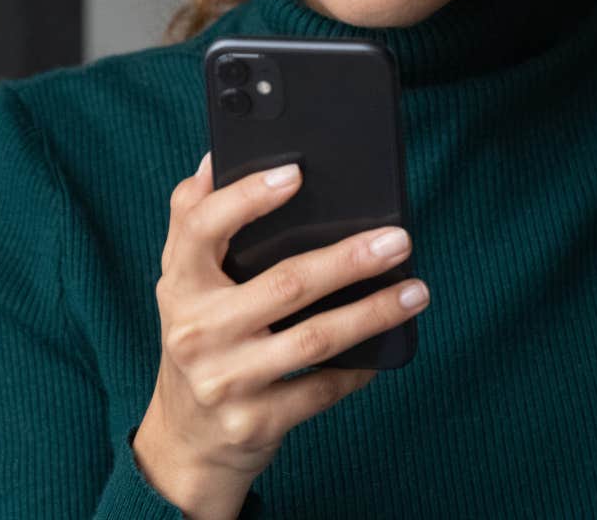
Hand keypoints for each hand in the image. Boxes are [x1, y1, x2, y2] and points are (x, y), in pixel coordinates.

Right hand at [133, 152, 430, 518]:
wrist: (185, 440)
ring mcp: (226, 380)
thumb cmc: (197, 339)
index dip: (247, 197)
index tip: (296, 173)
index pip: (201, 227)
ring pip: (314, 339)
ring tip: (416, 291)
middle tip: (398, 239)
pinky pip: (322, 390)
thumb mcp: (183, 282)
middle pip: (284, 285)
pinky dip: (360, 367)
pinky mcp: (256, 422)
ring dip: (373, 313)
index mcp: (180, 284)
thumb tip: (217, 155)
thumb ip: (194, 219)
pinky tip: (389, 344)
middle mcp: (197, 331)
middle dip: (349, 260)